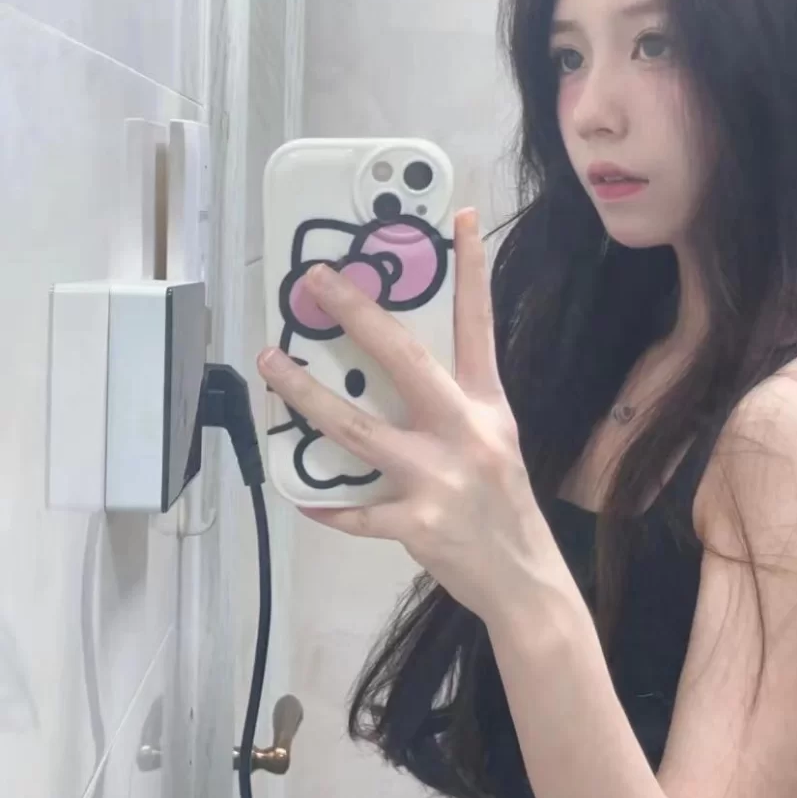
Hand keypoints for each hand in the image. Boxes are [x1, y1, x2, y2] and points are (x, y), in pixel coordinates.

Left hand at [257, 209, 561, 623]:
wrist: (525, 579)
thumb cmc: (504, 503)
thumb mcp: (493, 439)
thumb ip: (451, 405)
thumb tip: (388, 373)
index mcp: (487, 405)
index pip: (479, 324)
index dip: (474, 268)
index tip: (463, 217)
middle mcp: (465, 430)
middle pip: (405, 359)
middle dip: (357, 314)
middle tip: (316, 280)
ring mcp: (441, 477)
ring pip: (359, 428)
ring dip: (307, 395)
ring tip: (270, 364)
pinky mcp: (419, 522)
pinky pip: (358, 510)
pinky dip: (328, 503)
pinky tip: (301, 494)